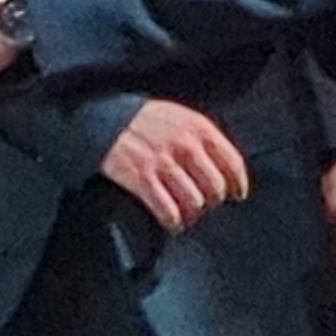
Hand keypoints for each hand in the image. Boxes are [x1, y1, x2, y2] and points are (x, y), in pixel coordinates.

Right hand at [101, 98, 249, 232]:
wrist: (98, 114)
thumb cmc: (141, 118)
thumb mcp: (177, 116)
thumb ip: (202, 137)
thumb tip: (225, 171)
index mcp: (197, 127)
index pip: (232, 163)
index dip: (237, 184)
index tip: (236, 195)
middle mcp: (184, 144)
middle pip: (215, 187)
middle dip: (211, 201)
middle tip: (202, 203)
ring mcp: (162, 161)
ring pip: (194, 202)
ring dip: (191, 213)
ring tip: (185, 214)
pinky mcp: (140, 177)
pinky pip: (168, 210)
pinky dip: (173, 221)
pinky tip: (171, 221)